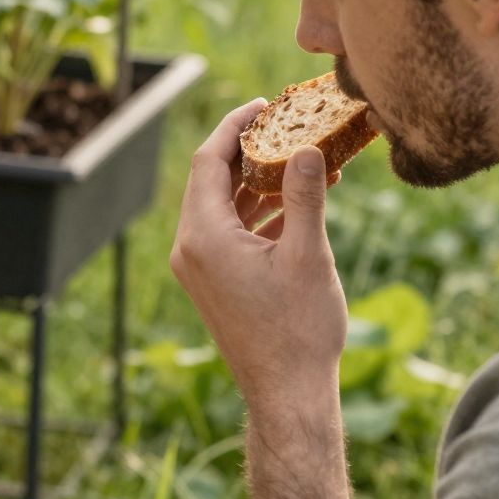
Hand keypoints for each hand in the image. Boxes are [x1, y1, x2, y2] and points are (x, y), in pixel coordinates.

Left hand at [169, 100, 348, 402]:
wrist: (286, 392)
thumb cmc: (298, 330)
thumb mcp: (308, 255)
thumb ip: (304, 196)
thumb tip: (308, 147)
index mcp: (203, 236)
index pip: (209, 160)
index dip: (236, 126)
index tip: (265, 105)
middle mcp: (189, 248)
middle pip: (212, 179)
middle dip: (250, 151)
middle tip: (286, 127)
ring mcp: (197, 267)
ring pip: (221, 205)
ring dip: (257, 183)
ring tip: (301, 163)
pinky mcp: (211, 281)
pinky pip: (227, 231)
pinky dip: (256, 213)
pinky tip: (294, 204)